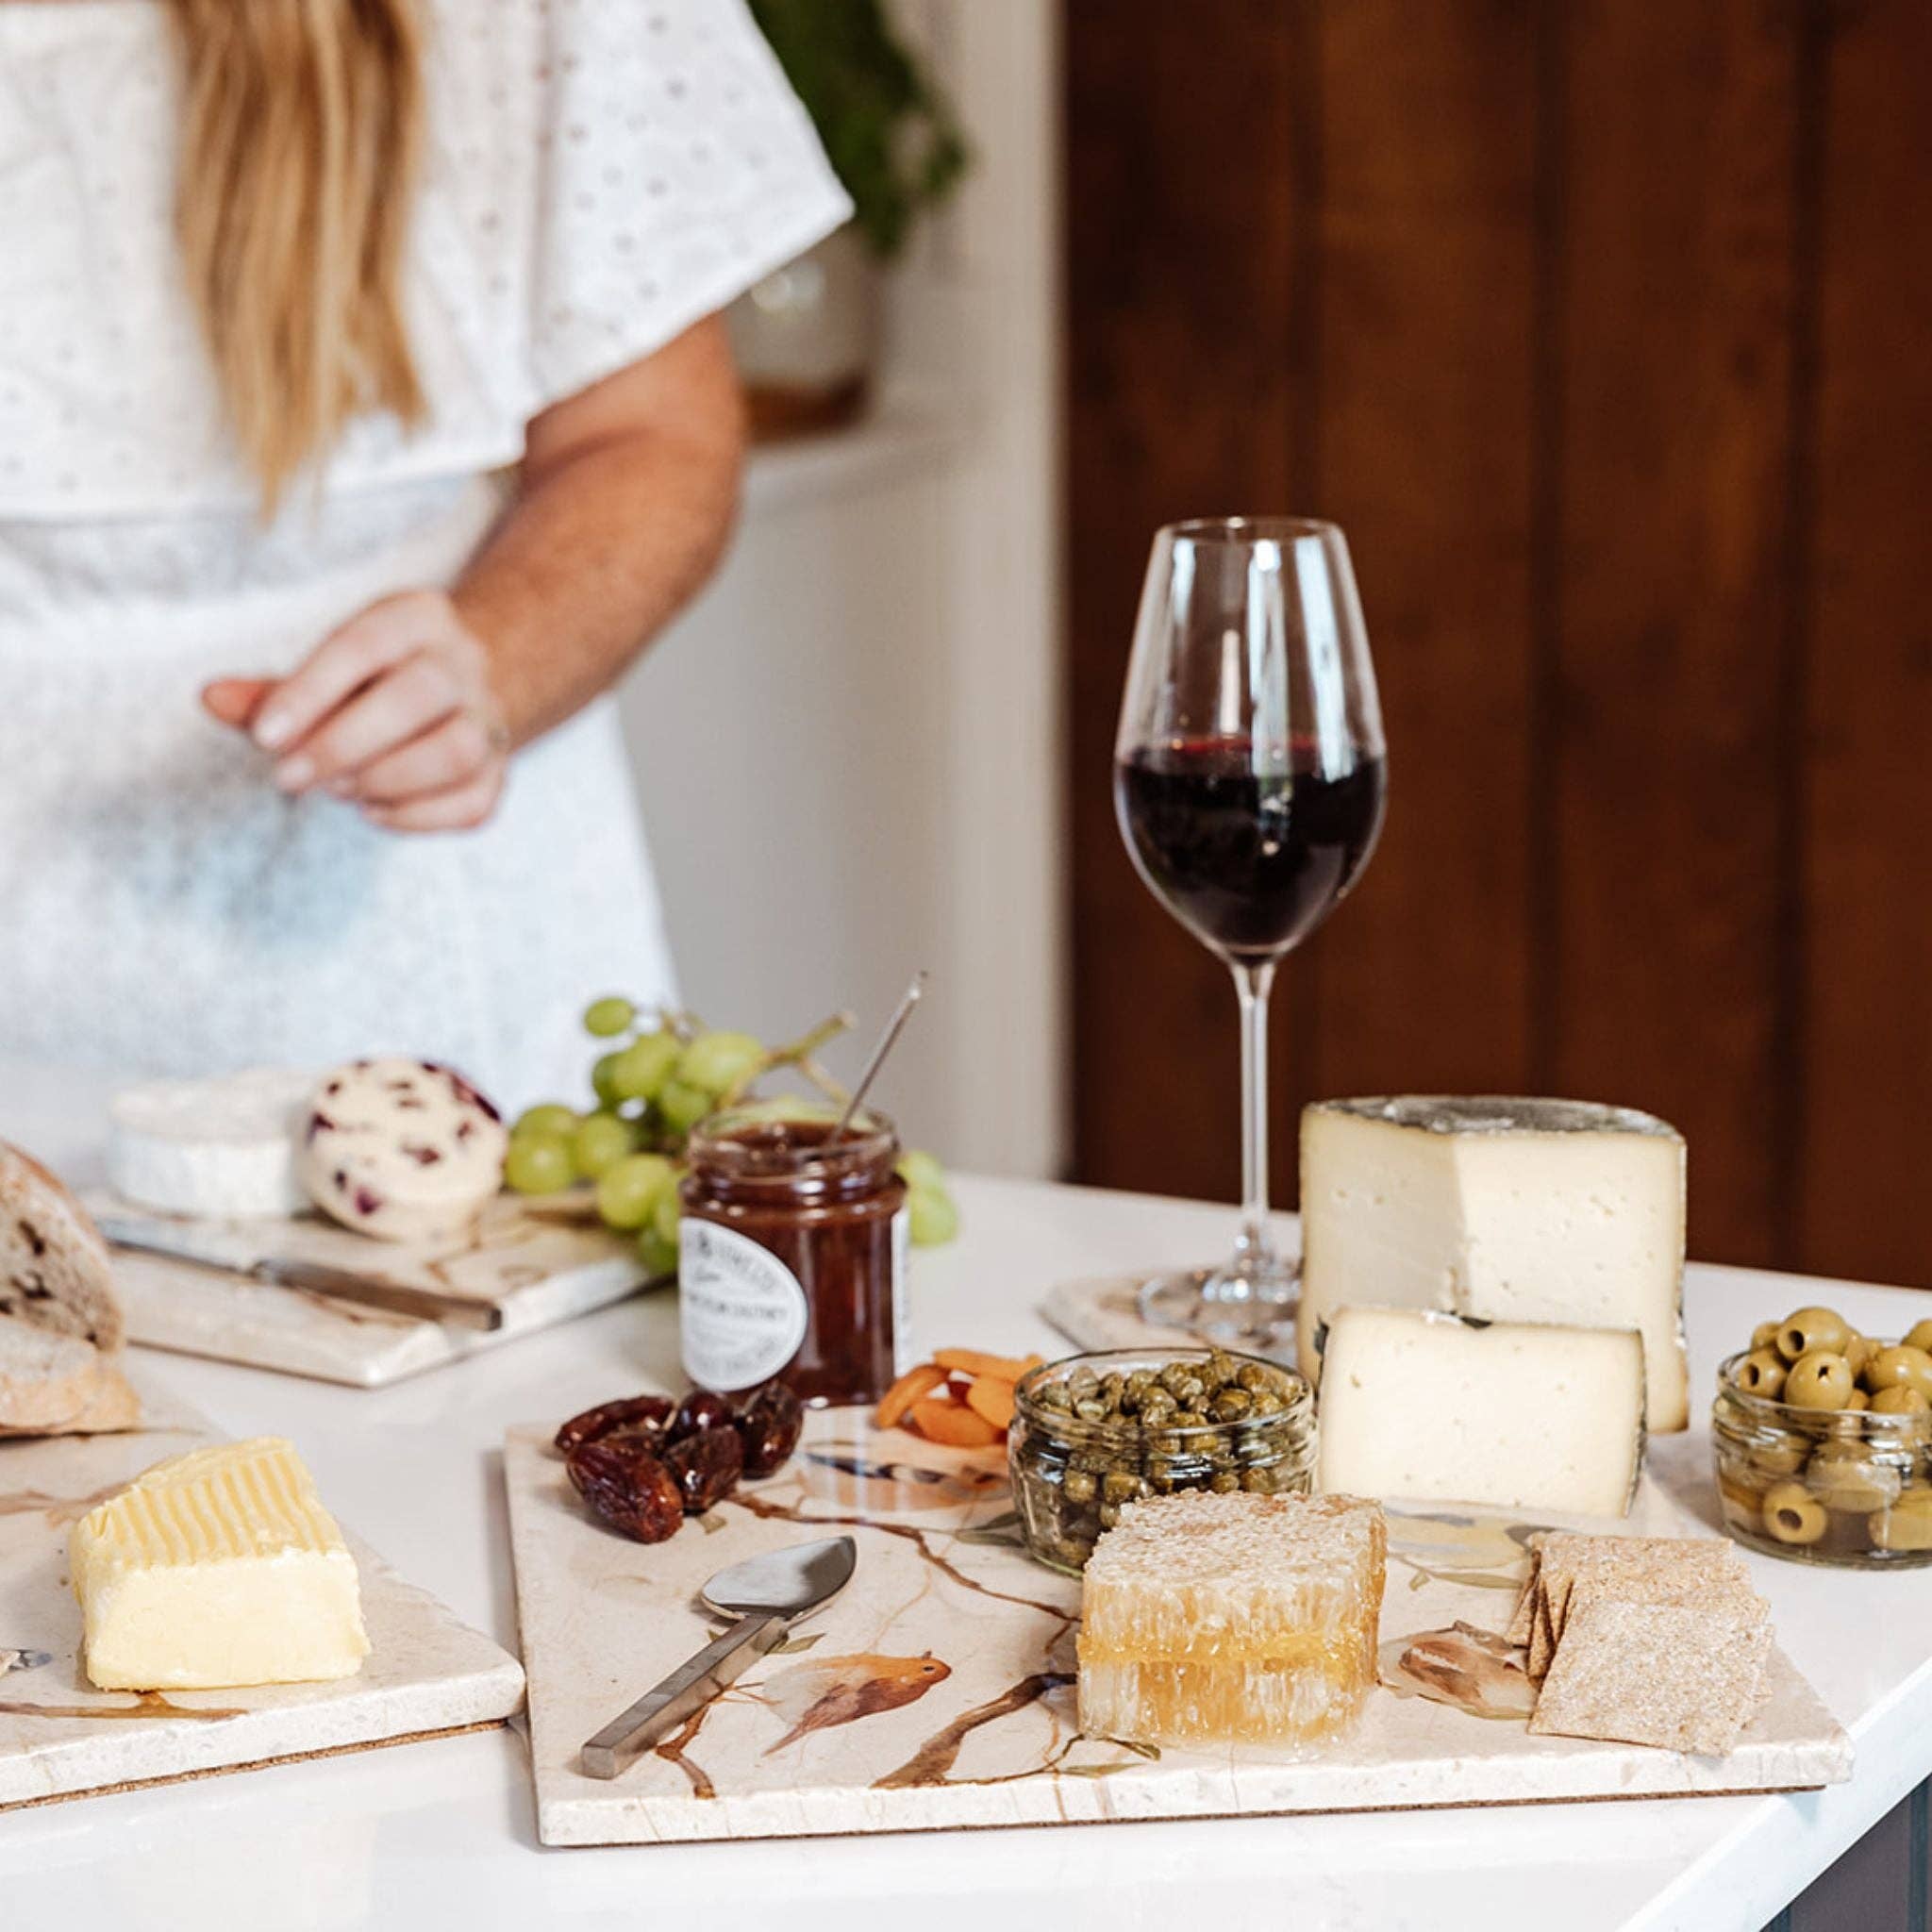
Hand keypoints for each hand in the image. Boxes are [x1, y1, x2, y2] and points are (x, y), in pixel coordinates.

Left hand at [203, 591, 511, 832]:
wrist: (467, 686)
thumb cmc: (375, 680)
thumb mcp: (326, 666)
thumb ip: (272, 690)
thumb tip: (210, 698)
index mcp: (417, 618)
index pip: (365, 645)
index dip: (312, 692)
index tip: (264, 738)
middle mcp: (464, 663)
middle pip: (419, 697)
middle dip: (344, 744)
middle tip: (288, 778)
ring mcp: (491, 719)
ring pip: (458, 751)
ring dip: (387, 780)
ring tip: (337, 789)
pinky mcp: (501, 774)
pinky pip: (471, 803)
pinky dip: (415, 817)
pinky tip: (372, 809)